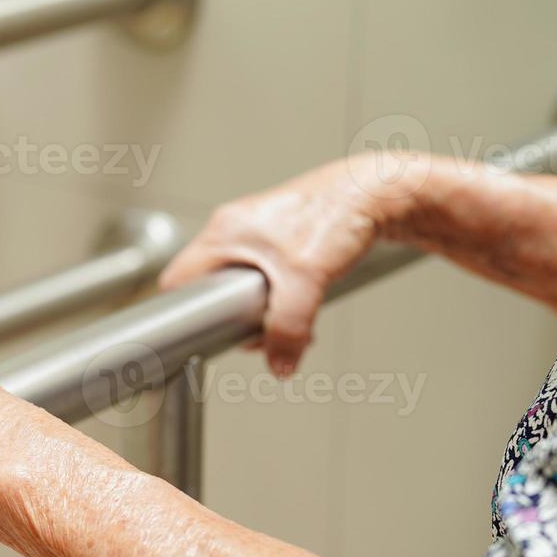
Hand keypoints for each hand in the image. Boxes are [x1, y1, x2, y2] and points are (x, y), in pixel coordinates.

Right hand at [159, 152, 413, 375]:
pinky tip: (300, 303)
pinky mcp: (277, 235)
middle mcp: (232, 228)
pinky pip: (262, 274)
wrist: (378, 192)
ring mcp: (254, 231)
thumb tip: (279, 364)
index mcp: (223, 232)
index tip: (203, 335)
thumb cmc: (338, 214)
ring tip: (287, 320)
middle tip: (259, 334)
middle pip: (208, 287)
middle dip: (233, 318)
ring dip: (260, 309)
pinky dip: (277, 295)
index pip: (178, 280)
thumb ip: (288, 330)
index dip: (183, 313)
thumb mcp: (306, 283)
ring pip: (238, 283)